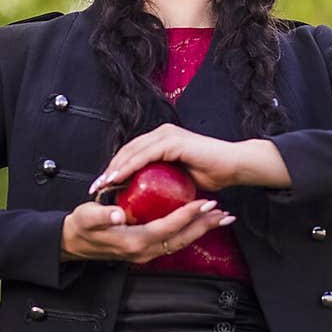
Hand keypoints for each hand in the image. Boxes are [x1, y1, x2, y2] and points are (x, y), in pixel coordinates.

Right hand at [61, 196, 235, 265]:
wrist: (73, 243)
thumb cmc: (81, 228)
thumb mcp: (86, 218)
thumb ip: (102, 216)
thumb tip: (118, 215)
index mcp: (133, 242)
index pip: (167, 228)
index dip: (186, 215)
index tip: (203, 202)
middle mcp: (144, 251)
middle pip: (182, 239)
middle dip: (204, 226)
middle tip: (224, 213)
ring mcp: (147, 252)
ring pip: (181, 242)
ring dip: (201, 230)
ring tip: (220, 217)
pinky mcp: (147, 248)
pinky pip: (174, 241)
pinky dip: (190, 231)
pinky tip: (199, 221)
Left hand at [88, 123, 240, 196]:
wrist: (236, 166)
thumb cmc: (214, 173)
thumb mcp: (181, 180)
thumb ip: (164, 182)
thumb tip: (151, 199)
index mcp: (162, 139)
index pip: (132, 153)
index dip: (115, 168)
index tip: (102, 187)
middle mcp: (162, 133)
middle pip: (127, 150)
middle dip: (109, 169)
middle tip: (95, 187)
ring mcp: (167, 134)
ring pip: (132, 151)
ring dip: (114, 169)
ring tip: (102, 185)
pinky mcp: (172, 141)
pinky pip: (144, 155)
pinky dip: (128, 167)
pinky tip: (117, 179)